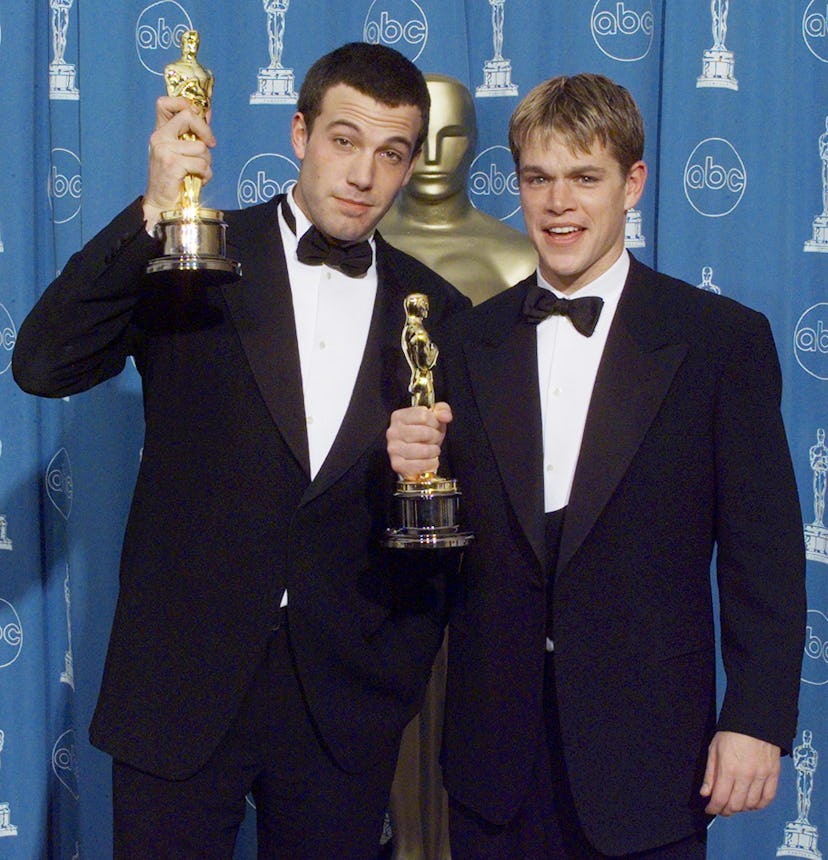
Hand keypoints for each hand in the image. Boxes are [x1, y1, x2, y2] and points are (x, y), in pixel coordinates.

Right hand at [142, 96, 214, 232]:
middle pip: (188, 116)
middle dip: (205, 131)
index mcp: (161, 133)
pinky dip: (205, 174)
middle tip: (210, 144)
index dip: (186, 104)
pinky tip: (198, 179)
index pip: (166, 103)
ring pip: (200, 146)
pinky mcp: (172, 163)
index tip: (200, 116)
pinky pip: (201, 163)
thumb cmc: (176, 180)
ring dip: (207, 161)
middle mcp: (159, 137)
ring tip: (199, 171)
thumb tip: (207, 112)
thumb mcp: (182, 153)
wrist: (163, 204)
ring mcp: (164, 149)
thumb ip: (192, 134)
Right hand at [386, 403, 451, 479]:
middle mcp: (392, 432)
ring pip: (425, 450)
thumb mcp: (434, 418)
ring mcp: (394, 449)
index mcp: (399, 417)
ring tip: (432, 450)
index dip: (434, 422)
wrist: (416, 455)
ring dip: (434, 451)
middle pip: (426, 433)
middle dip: (435, 437)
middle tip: (434, 439)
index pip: (424, 416)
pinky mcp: (397, 465)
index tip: (433, 426)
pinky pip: (421, 465)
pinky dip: (431, 464)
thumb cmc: (424, 434)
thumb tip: (445, 416)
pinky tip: (430, 461)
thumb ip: (442, 410)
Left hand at [700, 731, 780, 815]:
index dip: (714, 808)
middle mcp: (746, 776)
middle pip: (736, 805)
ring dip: (741, 808)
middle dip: (726, 810)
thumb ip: (710, 774)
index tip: (710, 810)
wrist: (755, 721)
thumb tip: (705, 794)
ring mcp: (762, 776)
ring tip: (735, 804)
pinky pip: (768, 798)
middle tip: (721, 808)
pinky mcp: (774, 775)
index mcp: (728, 768)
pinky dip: (759, 805)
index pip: (720, 799)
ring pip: (751, 804)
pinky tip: (751, 803)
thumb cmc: (731, 733)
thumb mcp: (714, 749)